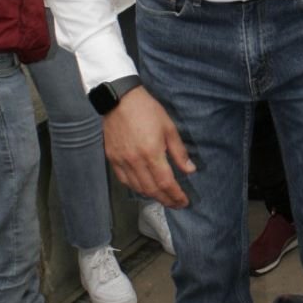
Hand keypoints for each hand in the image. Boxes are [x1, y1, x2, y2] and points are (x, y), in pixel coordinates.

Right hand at [102, 86, 195, 207]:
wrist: (119, 99)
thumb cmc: (147, 110)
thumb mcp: (169, 127)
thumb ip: (179, 151)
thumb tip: (190, 170)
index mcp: (152, 153)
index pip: (166, 183)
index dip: (176, 195)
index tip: (184, 202)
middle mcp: (135, 161)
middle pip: (152, 190)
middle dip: (166, 199)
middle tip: (176, 203)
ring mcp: (121, 161)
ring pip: (137, 188)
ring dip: (151, 196)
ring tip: (162, 197)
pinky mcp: (112, 159)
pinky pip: (124, 180)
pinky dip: (135, 187)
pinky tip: (144, 188)